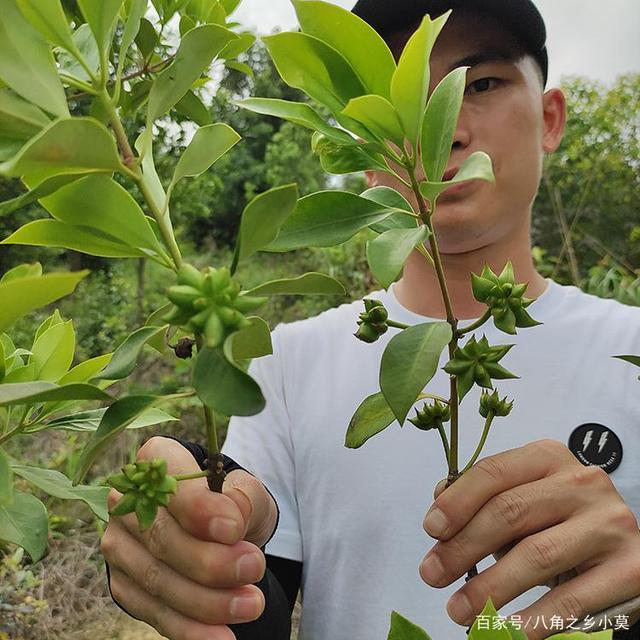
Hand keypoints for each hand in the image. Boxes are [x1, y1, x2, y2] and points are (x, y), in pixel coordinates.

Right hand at [100, 436, 277, 639]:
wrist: (222, 530)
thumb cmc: (233, 501)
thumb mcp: (248, 490)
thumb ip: (242, 497)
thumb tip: (230, 518)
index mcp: (156, 459)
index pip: (167, 482)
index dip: (198, 509)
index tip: (234, 530)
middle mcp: (126, 501)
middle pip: (162, 537)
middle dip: (211, 562)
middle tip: (254, 568)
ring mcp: (120, 546)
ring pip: (157, 579)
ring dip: (207, 601)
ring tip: (251, 605)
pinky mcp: (125, 586)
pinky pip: (155, 613)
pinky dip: (191, 629)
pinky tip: (221, 637)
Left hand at [419, 438, 639, 639]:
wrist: (622, 547)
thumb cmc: (557, 519)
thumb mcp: (521, 498)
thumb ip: (481, 499)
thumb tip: (438, 510)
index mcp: (547, 457)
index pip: (494, 472)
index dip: (457, 501)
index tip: (430, 530)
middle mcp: (582, 483)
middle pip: (510, 511)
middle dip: (463, 546)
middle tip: (432, 574)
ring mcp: (609, 524)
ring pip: (536, 555)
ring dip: (489, 587)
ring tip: (457, 609)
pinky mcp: (629, 568)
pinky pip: (571, 600)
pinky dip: (532, 620)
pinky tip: (503, 630)